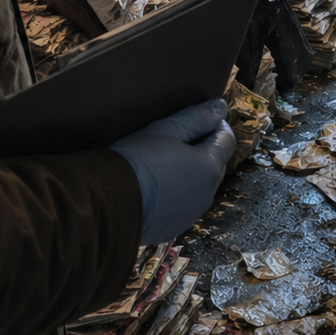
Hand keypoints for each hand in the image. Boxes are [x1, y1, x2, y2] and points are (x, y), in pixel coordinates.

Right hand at [110, 100, 235, 244]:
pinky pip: (183, 203)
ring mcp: (192, 213)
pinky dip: (178, 192)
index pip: (227, 140)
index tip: (203, 116)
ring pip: (200, 185)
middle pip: (215, 164)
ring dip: (191, 172)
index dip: (217, 124)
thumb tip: (221, 107)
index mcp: (210, 168)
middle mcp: (207, 194)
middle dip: (204, 148)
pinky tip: (157, 186)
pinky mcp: (174, 226)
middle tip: (179, 137)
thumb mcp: (167, 130)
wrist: (109, 203)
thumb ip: (198, 117)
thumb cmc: (139, 159)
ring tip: (166, 161)